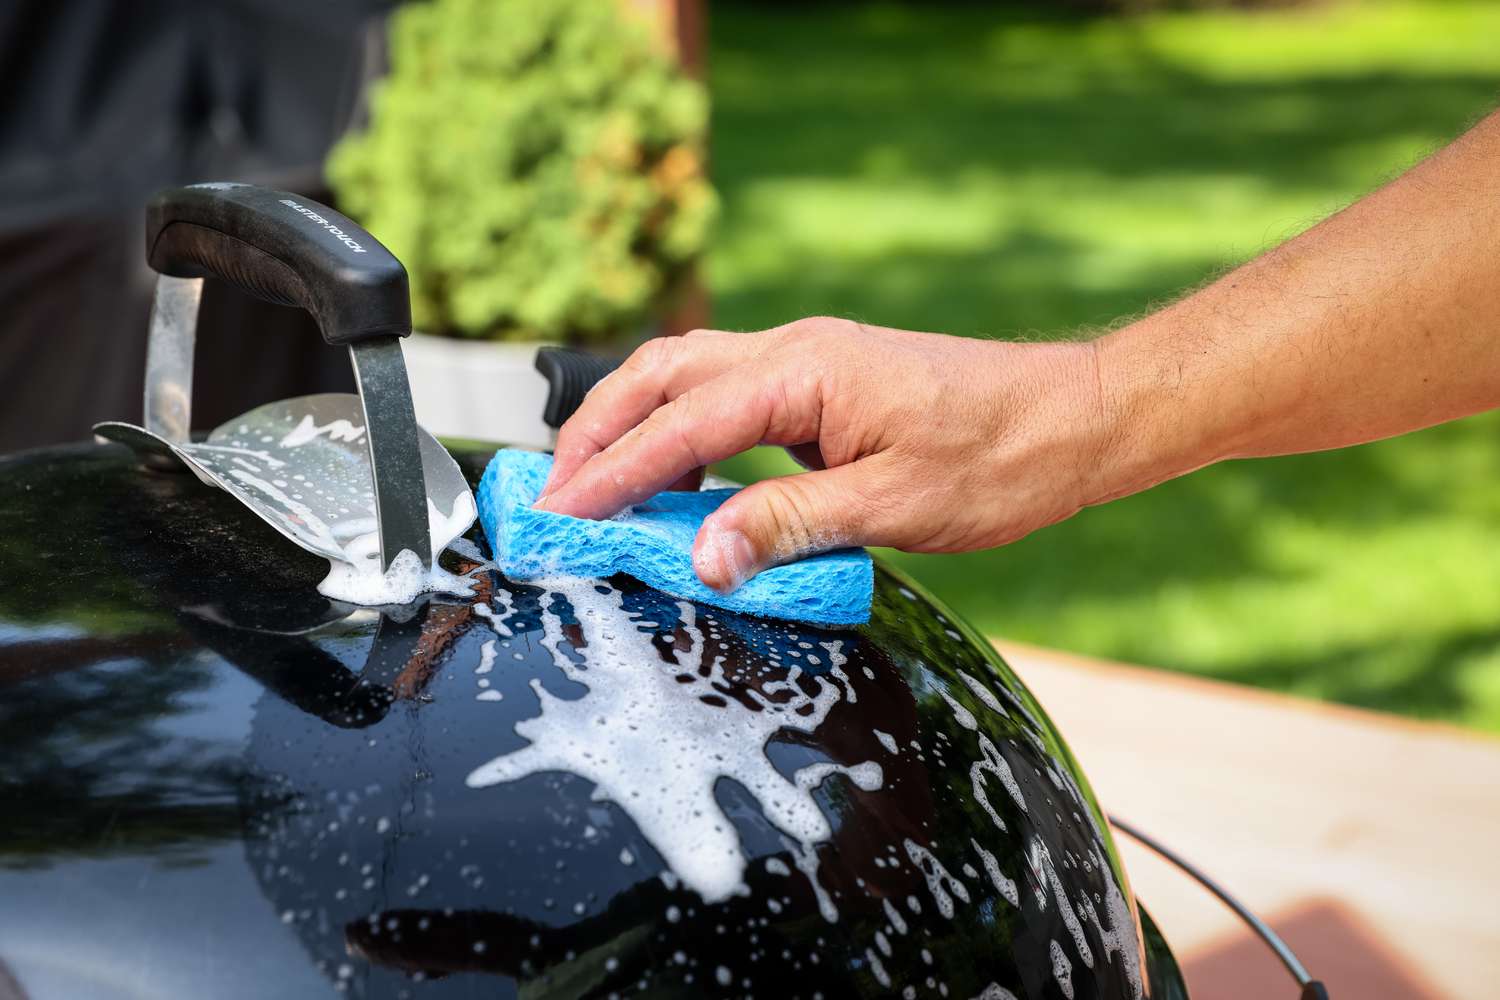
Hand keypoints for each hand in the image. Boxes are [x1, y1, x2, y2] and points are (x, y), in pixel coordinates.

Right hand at [536, 317, 1113, 592]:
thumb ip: (790, 526)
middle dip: (599, 429)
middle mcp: (795, 352)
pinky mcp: (823, 384)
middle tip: (555, 492)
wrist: (1073, 418)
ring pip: (689, 373)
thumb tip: (703, 558)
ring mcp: (809, 362)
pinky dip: (682, 426)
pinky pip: (728, 394)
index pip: (683, 424)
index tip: (563, 513)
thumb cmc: (1000, 457)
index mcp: (805, 372)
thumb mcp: (893, 505)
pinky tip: (676, 473)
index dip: (617, 472)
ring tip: (593, 479)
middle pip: (663, 374)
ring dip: (633, 420)